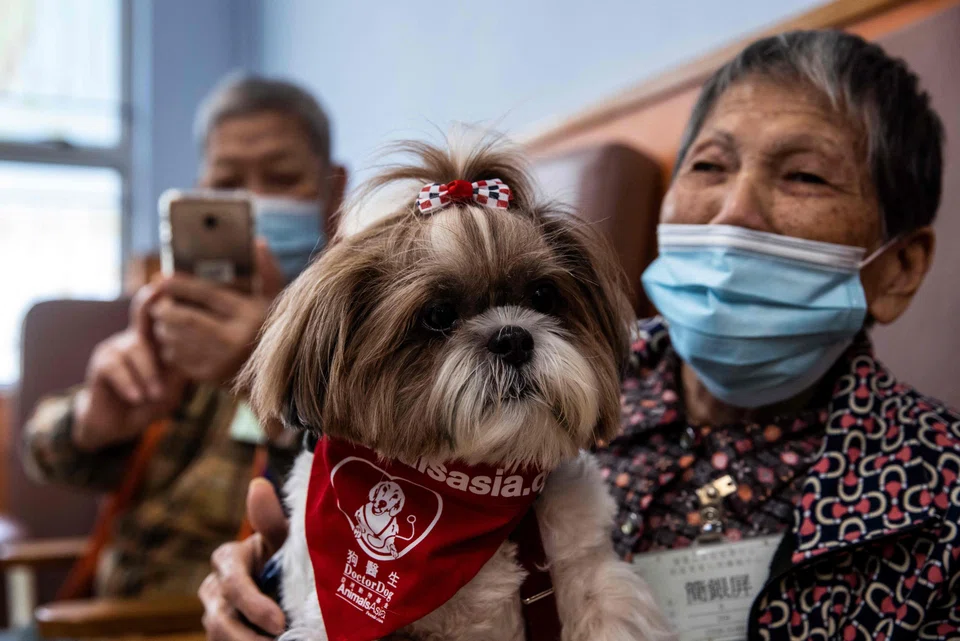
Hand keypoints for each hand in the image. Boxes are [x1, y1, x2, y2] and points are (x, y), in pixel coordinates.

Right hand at [72, 288, 183, 451]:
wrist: (120, 424)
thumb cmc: (151, 401)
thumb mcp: (173, 385)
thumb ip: (181, 368)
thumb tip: (199, 352)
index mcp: (159, 340)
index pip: (167, 318)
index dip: (171, 303)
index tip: (177, 284)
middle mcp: (137, 337)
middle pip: (144, 314)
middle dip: (149, 301)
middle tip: (156, 291)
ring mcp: (117, 347)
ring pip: (136, 348)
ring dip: (149, 373)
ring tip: (156, 395)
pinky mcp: (101, 363)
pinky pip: (116, 366)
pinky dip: (128, 383)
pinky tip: (137, 397)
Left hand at [151, 241, 282, 383]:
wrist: (278, 373)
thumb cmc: (271, 327)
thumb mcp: (275, 298)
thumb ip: (266, 270)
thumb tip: (257, 242)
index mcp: (250, 315)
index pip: (207, 295)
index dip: (181, 284)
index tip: (163, 278)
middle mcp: (235, 340)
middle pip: (185, 320)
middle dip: (165, 308)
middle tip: (158, 301)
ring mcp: (221, 362)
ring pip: (177, 340)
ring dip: (164, 327)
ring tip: (164, 318)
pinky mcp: (210, 377)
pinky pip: (179, 359)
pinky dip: (170, 348)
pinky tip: (175, 340)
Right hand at [200, 478, 289, 640]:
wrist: (285, 583)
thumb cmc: (284, 555)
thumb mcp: (282, 539)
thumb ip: (270, 520)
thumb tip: (258, 485)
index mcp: (227, 560)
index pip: (232, 584)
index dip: (254, 605)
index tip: (279, 622)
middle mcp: (213, 589)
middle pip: (221, 619)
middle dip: (250, 636)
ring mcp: (213, 615)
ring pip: (220, 637)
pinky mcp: (220, 635)